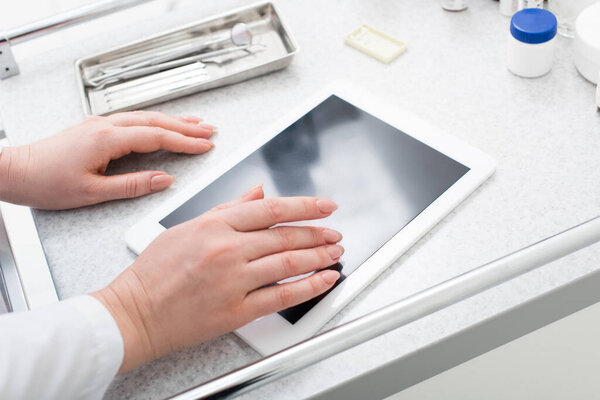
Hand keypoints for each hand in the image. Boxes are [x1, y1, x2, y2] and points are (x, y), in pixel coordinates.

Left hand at [0, 111, 214, 209]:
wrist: (15, 171)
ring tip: (195, 124)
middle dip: (186, 126)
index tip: (205, 146)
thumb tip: (164, 181)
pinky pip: (134, 119)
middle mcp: (105, 126)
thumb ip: (132, 185)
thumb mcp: (93, 192)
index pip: (156, 137)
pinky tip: (162, 124)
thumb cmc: (46, 182)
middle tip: (210, 131)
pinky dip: (155, 121)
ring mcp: (100, 124)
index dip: (184, 142)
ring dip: (173, 120)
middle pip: (156, 121)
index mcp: (107, 139)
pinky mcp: (96, 128)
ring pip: (146, 117)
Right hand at [92, 186, 342, 372]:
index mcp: (214, 225)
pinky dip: (309, 287)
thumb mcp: (188, 227)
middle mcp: (227, 249)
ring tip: (335, 254)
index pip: (272, 209)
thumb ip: (228, 209)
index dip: (305, 206)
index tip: (325, 206)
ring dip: (319, 257)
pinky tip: (324, 280)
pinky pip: (282, 296)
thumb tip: (258, 193)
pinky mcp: (236, 310)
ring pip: (289, 263)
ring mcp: (233, 280)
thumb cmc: (154, 272)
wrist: (134, 313)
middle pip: (285, 236)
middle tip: (335, 233)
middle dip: (318, 233)